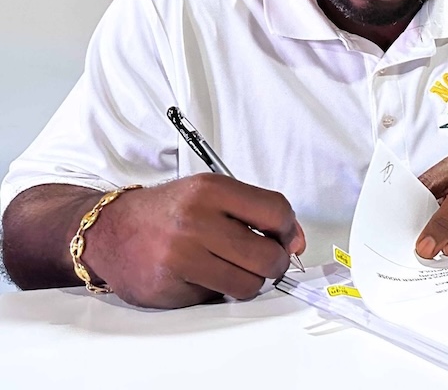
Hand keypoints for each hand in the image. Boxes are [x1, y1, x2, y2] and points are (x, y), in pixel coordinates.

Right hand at [83, 174, 304, 308]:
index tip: (286, 238)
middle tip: (263, 261)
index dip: (289, 231)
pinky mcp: (169, 287)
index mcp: (211, 190)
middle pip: (269, 256)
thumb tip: (297, 242)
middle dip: (274, 263)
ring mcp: (180, 256)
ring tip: (233, 270)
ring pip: (248, 284)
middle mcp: (195, 220)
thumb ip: (257, 213)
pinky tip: (199, 276)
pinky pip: (216, 298)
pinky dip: (215, 291)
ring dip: (249, 282)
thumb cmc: (168, 212)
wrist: (109, 231)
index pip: (277, 211)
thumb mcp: (212, 194)